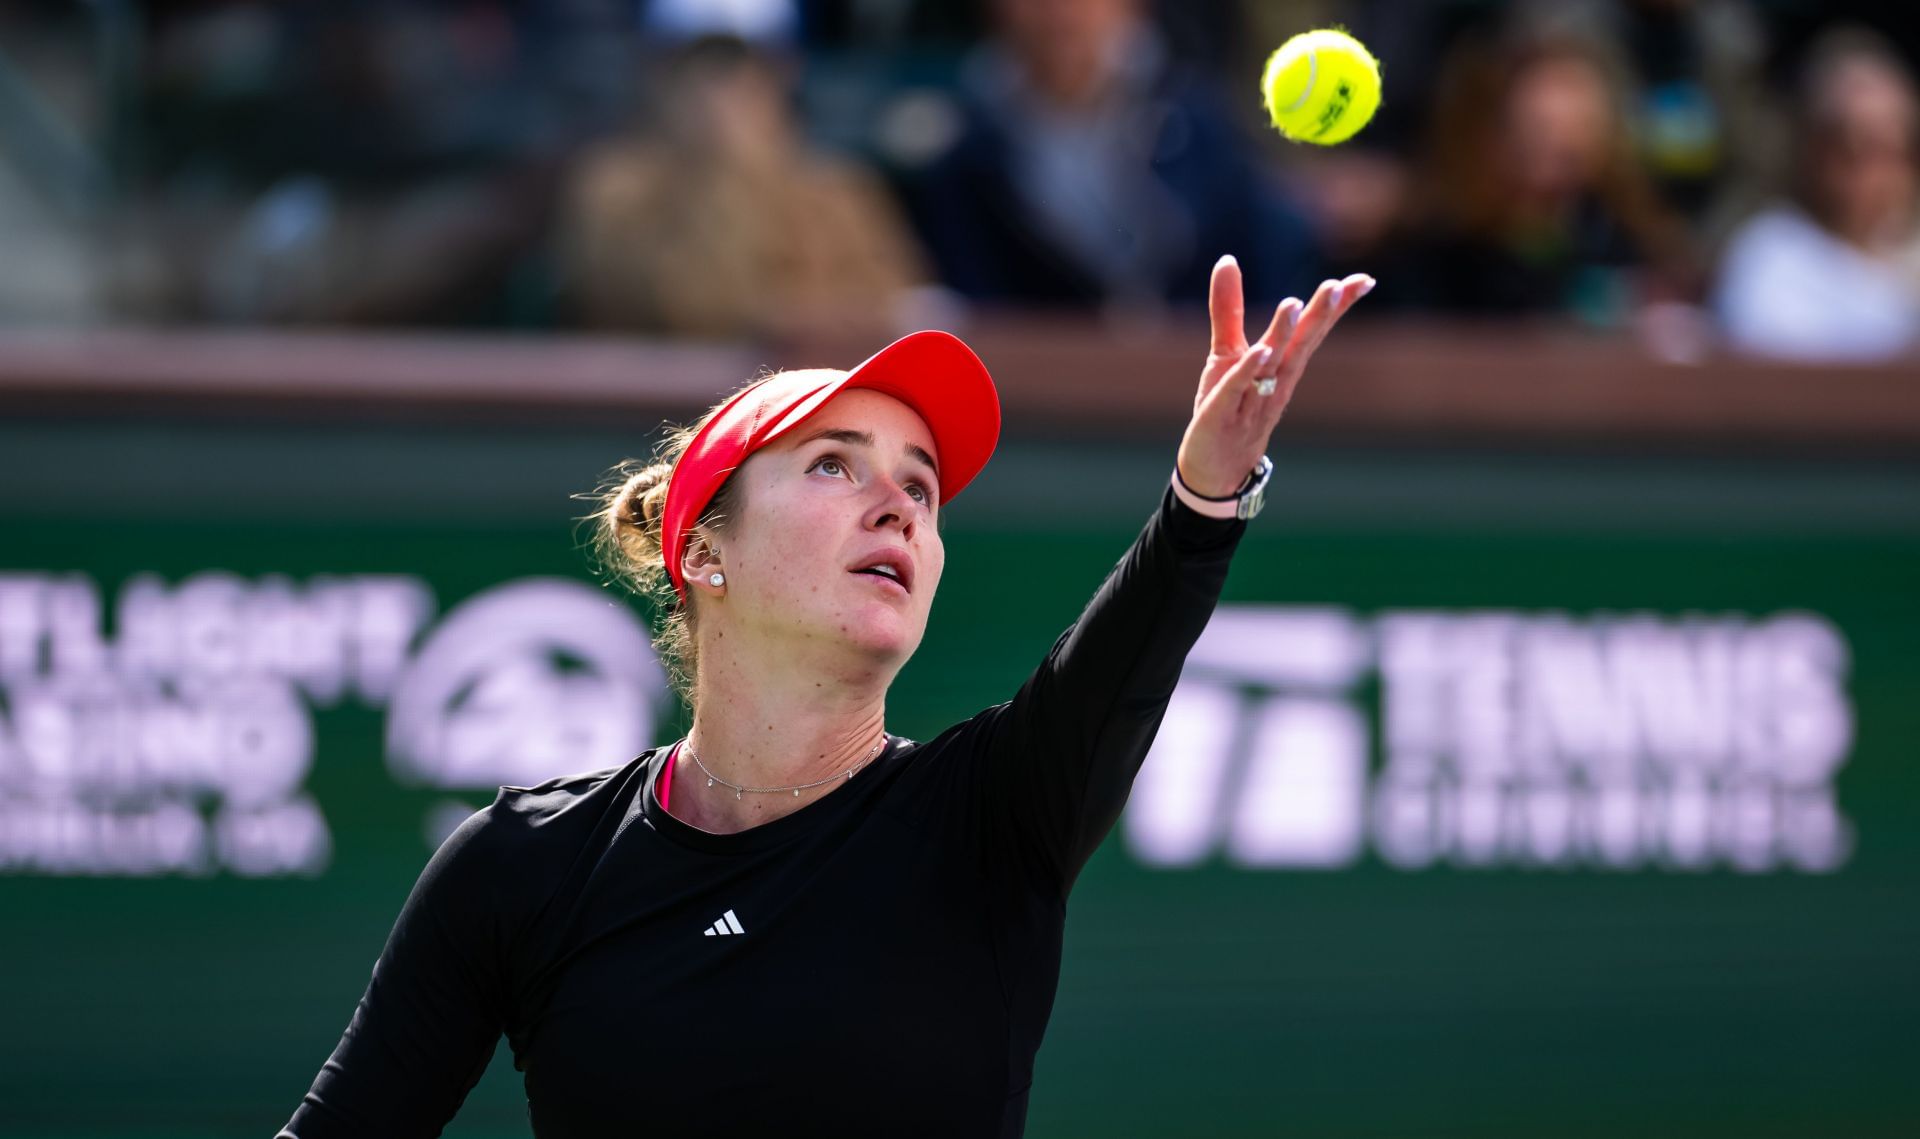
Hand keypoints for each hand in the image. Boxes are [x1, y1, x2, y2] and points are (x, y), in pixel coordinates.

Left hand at [1176, 256, 1372, 496]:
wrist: (1214, 467)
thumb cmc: (1228, 407)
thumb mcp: (1227, 352)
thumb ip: (1230, 308)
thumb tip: (1227, 259)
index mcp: (1282, 365)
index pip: (1312, 332)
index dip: (1337, 308)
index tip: (1363, 280)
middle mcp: (1275, 381)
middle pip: (1302, 345)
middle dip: (1320, 317)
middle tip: (1338, 286)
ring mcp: (1252, 398)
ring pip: (1273, 364)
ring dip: (1285, 336)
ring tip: (1294, 304)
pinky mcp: (1223, 413)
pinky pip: (1238, 389)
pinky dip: (1250, 371)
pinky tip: (1261, 351)